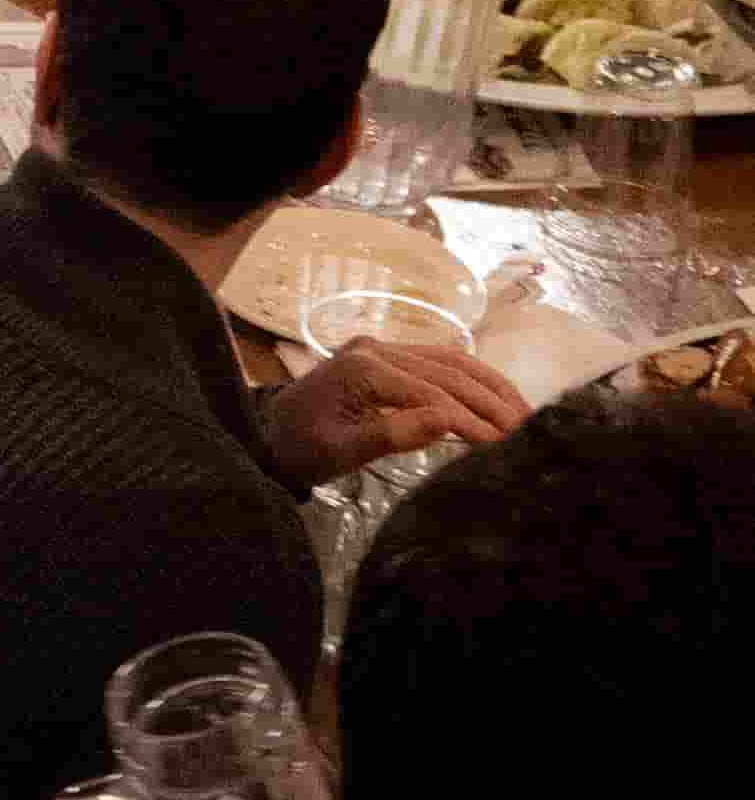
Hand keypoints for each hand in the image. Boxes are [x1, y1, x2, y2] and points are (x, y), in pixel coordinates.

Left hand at [262, 333, 523, 485]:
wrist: (270, 435)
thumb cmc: (301, 449)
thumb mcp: (339, 452)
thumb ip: (390, 435)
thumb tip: (446, 422)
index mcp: (361, 368)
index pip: (430, 394)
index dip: (471, 420)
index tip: (505, 444)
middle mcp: (375, 348)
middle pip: (448, 371)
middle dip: (491, 402)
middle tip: (529, 431)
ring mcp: (383, 348)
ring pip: (452, 361)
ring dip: (491, 386)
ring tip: (525, 415)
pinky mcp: (390, 356)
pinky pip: (441, 362)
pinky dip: (473, 380)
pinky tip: (499, 400)